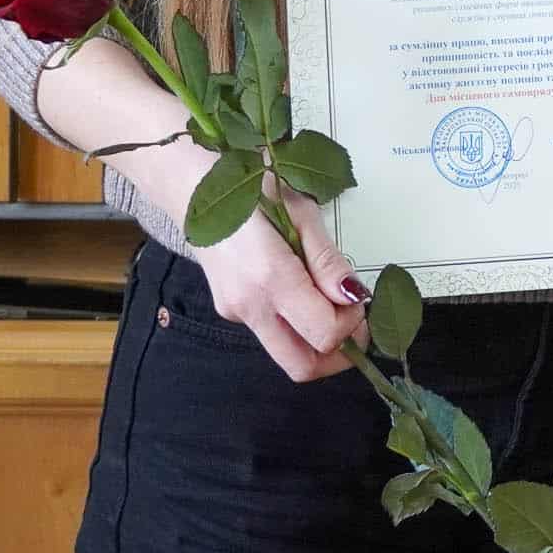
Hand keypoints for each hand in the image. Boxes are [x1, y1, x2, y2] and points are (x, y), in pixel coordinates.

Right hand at [157, 142, 368, 380]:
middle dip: (337, 356)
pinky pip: (271, 333)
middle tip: (354, 323)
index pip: (322, 333)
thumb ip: (326, 260)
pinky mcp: (229, 311)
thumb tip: (354, 297)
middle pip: (301, 367)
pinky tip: (301, 290)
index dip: (352, 324)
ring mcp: (234, 312)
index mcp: (269, 276)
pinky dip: (296, 324)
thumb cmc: (251, 185)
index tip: (359, 298)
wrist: (192, 185)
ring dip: (316, 341)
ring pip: (285, 354)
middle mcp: (248, 305)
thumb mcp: (300, 211)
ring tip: (330, 302)